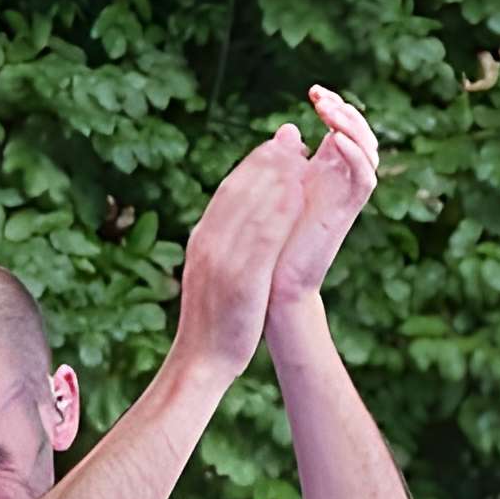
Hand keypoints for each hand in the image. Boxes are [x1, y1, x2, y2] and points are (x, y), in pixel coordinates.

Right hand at [173, 126, 306, 379]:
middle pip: (238, 190)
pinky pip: (261, 238)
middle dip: (267, 160)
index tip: (275, 145)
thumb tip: (243, 214)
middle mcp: (209, 242)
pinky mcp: (240, 280)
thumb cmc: (214, 320)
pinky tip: (297, 193)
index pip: (228, 191)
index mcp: (203, 239)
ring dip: (276, 176)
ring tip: (300, 153)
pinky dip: (277, 211)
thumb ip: (227, 242)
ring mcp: (222, 260)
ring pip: (250, 207)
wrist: (199, 361)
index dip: (254, 164)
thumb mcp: (214, 272)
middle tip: (292, 137)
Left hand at [267, 86, 378, 320]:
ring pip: (368, 149)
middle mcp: (339, 179)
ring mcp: (345, 194)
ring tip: (328, 112)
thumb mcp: (272, 186)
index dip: (334, 105)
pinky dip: (354, 154)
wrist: (271, 282)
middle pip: (360, 133)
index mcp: (323, 169)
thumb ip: (283, 157)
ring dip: (351, 125)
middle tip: (319, 98)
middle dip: (343, 110)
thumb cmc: (267, 237)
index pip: (342, 127)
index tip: (313, 91)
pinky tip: (335, 140)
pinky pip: (364, 177)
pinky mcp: (348, 210)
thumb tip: (288, 127)